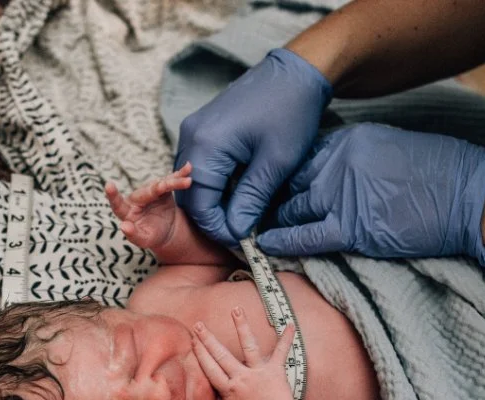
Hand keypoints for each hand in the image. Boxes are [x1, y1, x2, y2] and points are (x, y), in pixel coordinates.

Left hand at [105, 164, 192, 250]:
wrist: (165, 230)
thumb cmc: (151, 235)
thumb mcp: (144, 239)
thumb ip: (133, 235)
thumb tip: (124, 226)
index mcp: (127, 212)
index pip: (118, 204)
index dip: (113, 195)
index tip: (108, 185)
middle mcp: (137, 198)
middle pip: (150, 190)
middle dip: (165, 186)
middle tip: (180, 186)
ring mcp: (149, 191)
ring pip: (162, 183)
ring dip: (175, 181)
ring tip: (187, 181)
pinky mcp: (161, 187)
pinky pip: (170, 180)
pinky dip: (179, 175)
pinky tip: (188, 168)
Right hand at [173, 49, 332, 244]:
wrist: (294, 73)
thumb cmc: (290, 113)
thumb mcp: (275, 164)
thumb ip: (252, 201)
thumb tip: (236, 232)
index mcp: (205, 145)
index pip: (198, 204)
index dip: (217, 228)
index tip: (242, 241)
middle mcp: (191, 137)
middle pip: (189, 194)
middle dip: (213, 218)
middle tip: (241, 234)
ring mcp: (194, 130)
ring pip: (192, 182)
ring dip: (213, 203)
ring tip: (242, 217)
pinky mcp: (202, 128)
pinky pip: (199, 167)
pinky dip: (214, 186)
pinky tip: (238, 194)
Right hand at [192, 308, 297, 399]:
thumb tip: (209, 389)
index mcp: (229, 389)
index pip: (210, 368)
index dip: (200, 354)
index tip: (193, 341)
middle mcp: (242, 378)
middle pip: (221, 355)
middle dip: (208, 339)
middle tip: (198, 325)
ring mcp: (259, 372)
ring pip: (248, 346)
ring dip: (241, 326)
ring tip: (236, 309)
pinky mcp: (276, 371)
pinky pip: (281, 352)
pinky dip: (286, 338)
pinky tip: (290, 324)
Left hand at [257, 123, 484, 265]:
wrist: (469, 196)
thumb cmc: (440, 174)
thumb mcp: (391, 147)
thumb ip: (357, 159)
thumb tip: (334, 176)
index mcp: (349, 141)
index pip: (302, 157)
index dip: (284, 174)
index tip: (270, 184)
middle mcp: (338, 164)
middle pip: (290, 180)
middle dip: (271, 196)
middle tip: (253, 209)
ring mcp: (342, 195)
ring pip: (292, 208)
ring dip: (272, 220)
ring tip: (253, 229)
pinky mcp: (351, 227)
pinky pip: (305, 235)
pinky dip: (283, 241)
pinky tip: (266, 245)